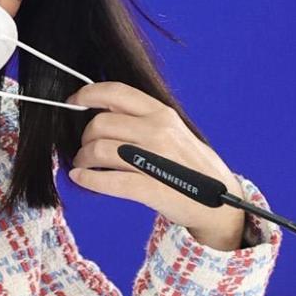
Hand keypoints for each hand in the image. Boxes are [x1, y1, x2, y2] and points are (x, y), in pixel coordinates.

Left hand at [67, 82, 247, 250]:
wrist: (221, 202)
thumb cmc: (192, 167)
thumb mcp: (174, 132)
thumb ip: (144, 120)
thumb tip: (103, 111)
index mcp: (162, 114)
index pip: (116, 92)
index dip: (88, 94)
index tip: (74, 102)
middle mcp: (158, 131)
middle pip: (100, 124)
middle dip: (84, 137)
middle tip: (84, 148)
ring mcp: (154, 160)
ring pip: (99, 151)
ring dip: (82, 159)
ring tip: (83, 165)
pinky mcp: (151, 188)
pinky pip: (107, 180)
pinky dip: (87, 179)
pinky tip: (81, 178)